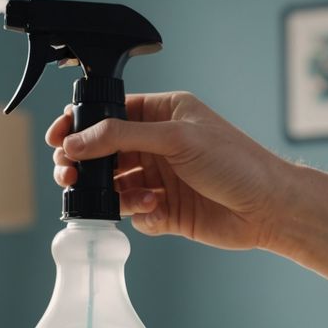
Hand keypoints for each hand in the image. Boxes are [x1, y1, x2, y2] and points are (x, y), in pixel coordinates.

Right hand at [47, 91, 290, 249]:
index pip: (109, 114)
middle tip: (69, 175)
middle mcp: (158, 145)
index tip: (58, 140)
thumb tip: (75, 142)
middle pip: (103, 152)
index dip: (81, 126)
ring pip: (114, 185)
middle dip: (84, 164)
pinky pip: (133, 212)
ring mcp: (160, 178)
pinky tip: (155, 210)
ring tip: (128, 198)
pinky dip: (137, 214)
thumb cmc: (234, 162)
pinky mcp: (165, 210)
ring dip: (113, 193)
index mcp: (162, 115)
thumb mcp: (175, 138)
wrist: (268, 208)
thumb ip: (120, 136)